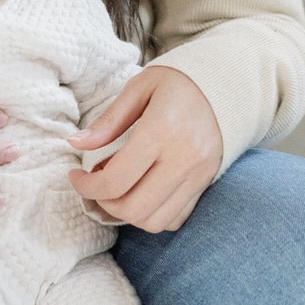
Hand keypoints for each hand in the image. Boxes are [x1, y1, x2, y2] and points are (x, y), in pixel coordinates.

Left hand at [66, 64, 222, 233]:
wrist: (228, 85)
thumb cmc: (179, 83)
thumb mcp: (140, 88)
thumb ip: (108, 121)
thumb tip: (75, 143)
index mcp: (161, 131)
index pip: (115, 180)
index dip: (86, 186)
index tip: (76, 176)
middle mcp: (183, 159)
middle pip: (132, 209)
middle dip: (103, 204)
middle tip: (95, 186)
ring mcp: (197, 176)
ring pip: (153, 221)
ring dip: (127, 214)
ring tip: (117, 191)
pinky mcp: (205, 185)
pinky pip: (175, 219)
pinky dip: (152, 215)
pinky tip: (142, 193)